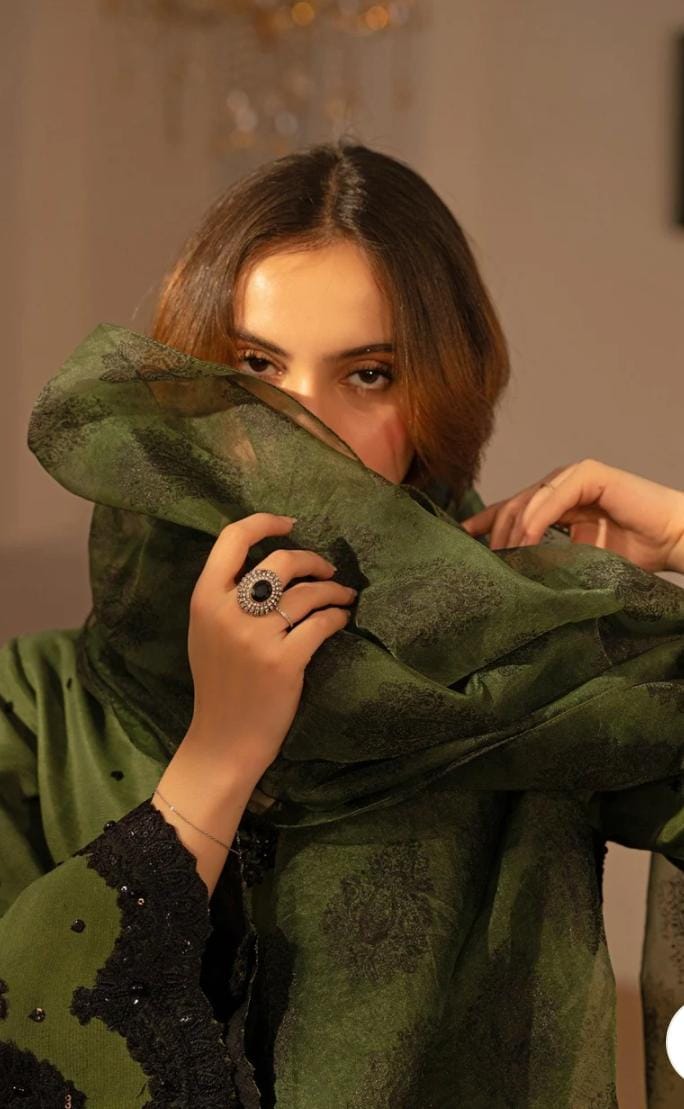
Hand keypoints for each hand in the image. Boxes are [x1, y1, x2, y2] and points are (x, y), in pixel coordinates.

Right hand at [185, 512, 356, 785]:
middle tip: (327, 570)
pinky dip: (337, 617)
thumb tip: (267, 560)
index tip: (291, 524)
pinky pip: (321, 623)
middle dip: (313, 560)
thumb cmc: (218, 684)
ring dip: (333, 590)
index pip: (231, 538)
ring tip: (344, 597)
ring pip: (308, 591)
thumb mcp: (206, 631)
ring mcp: (257, 637)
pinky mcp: (284, 661)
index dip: (265, 522)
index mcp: (204, 599)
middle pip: (281, 560)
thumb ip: (225, 596)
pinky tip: (341, 620)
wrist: (224, 739)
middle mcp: (228, 612)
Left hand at [459, 458, 683, 573]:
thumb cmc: (632, 554)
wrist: (673, 541)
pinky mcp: (590, 474)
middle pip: (512, 506)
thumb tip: (511, 573)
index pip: (510, 509)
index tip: (459, 539)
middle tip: (487, 564)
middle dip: (494, 535)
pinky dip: (536, 519)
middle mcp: (559, 485)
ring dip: (512, 532)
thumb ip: (547, 558)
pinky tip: (525, 541)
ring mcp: (573, 476)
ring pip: (527, 500)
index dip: (483, 522)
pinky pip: (552, 497)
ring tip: (504, 559)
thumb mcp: (577, 560)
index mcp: (554, 503)